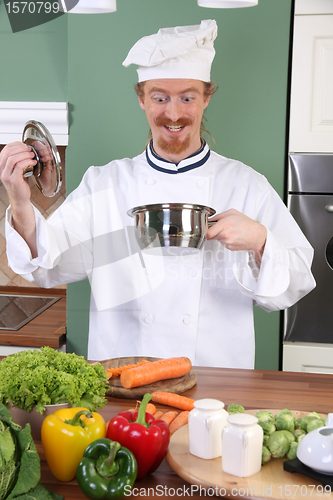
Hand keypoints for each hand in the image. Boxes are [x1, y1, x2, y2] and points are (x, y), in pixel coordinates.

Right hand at [0, 142, 37, 256]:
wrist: (20, 199)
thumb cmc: (20, 184)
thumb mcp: (18, 170)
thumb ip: (19, 160)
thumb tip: (26, 149)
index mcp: (1, 165)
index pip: (6, 149)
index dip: (16, 144)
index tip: (25, 145)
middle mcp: (1, 169)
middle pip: (8, 152)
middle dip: (21, 148)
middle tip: (30, 150)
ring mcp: (6, 175)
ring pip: (13, 158)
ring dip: (25, 154)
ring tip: (32, 155)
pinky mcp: (13, 180)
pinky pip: (19, 166)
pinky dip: (27, 162)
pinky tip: (33, 162)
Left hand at [207, 208, 266, 264]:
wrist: (257, 235)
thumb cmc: (246, 223)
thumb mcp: (232, 213)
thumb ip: (218, 216)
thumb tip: (208, 220)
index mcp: (224, 224)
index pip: (207, 231)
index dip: (204, 230)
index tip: (204, 228)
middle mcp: (225, 235)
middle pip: (210, 236)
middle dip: (211, 232)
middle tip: (217, 228)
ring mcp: (227, 242)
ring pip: (216, 239)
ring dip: (219, 235)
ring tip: (229, 231)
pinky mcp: (229, 248)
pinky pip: (222, 243)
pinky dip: (225, 240)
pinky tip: (232, 236)